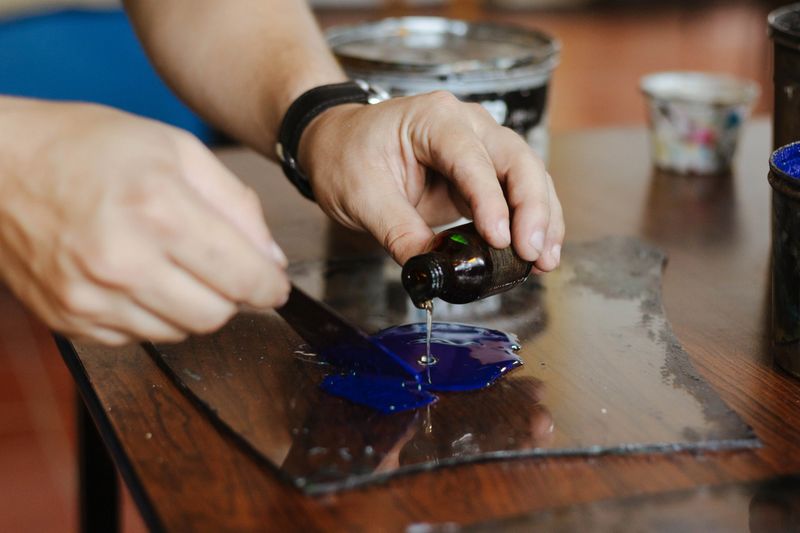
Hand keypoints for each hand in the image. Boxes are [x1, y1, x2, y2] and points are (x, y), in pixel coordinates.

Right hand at [0, 101, 288, 344]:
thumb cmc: (86, 147)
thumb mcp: (176, 149)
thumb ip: (236, 204)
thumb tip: (272, 258)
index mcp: (157, 209)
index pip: (242, 277)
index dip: (270, 286)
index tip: (275, 285)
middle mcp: (122, 261)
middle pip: (216, 314)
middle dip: (234, 296)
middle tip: (225, 269)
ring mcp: (90, 297)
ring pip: (180, 332)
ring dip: (193, 306)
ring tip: (172, 264)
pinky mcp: (69, 320)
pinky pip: (139, 338)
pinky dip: (153, 315)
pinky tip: (138, 278)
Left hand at [298, 91, 564, 269]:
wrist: (338, 146)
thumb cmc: (346, 156)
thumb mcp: (361, 196)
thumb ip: (398, 231)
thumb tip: (431, 270)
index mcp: (434, 119)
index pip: (472, 158)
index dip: (490, 200)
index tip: (500, 239)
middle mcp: (468, 125)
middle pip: (517, 161)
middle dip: (532, 209)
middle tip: (532, 253)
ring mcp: (481, 147)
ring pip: (528, 177)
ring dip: (542, 219)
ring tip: (543, 260)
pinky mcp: (484, 175)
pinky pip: (518, 195)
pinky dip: (532, 223)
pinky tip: (537, 253)